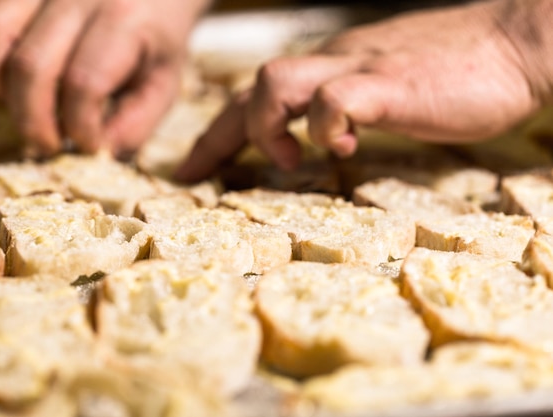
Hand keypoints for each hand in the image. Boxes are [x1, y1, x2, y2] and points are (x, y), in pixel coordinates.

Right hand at [0, 0, 208, 155]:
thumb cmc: (156, 37)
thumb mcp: (163, 81)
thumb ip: (137, 121)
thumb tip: (98, 153)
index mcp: (125, 18)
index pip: (84, 82)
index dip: (81, 127)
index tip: (90, 146)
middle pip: (31, 64)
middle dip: (34, 121)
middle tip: (50, 144)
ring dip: (0, 87)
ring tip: (29, 107)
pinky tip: (9, 75)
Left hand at [176, 0, 542, 181]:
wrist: (513, 42)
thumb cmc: (455, 71)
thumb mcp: (386, 88)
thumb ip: (350, 107)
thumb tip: (328, 137)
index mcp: (329, 67)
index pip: (257, 96)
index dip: (219, 132)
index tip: (194, 167)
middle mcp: (332, 62)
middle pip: (249, 91)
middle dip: (214, 138)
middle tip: (192, 175)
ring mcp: (357, 69)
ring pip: (274, 79)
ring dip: (267, 127)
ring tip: (290, 160)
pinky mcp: (387, 84)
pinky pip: (334, 97)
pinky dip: (326, 127)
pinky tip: (344, 149)